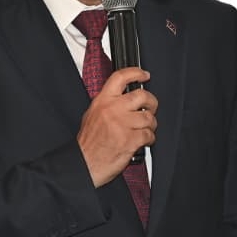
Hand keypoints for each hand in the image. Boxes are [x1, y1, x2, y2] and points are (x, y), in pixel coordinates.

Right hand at [77, 68, 157, 185]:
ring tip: (144, 130)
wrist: (85, 164)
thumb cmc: (88, 143)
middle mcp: (113, 110)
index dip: (136, 73)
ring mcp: (122, 125)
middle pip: (142, 95)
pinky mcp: (130, 140)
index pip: (120, 78)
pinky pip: (149, 134)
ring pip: (149, 117)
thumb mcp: (92, 115)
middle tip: (150, 107)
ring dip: (150, 125)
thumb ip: (107, 104)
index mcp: (102, 101)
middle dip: (151, 102)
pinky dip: (149, 139)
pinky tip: (143, 141)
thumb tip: (122, 97)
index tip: (144, 75)